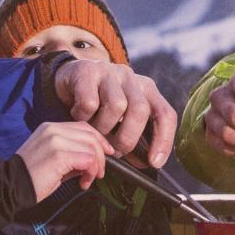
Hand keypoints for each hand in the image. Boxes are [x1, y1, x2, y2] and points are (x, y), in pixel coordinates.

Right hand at [16, 121, 109, 202]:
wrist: (11, 186)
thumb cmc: (32, 177)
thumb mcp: (53, 158)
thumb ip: (73, 154)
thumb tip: (93, 159)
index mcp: (51, 127)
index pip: (84, 127)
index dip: (99, 140)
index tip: (106, 154)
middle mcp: (53, 129)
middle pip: (91, 135)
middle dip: (101, 155)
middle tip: (98, 173)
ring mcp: (56, 140)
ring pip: (92, 147)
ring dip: (96, 166)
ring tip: (88, 179)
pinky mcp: (59, 154)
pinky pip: (88, 159)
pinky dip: (91, 172)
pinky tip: (83, 182)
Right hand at [54, 59, 176, 165]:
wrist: (69, 77)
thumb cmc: (99, 104)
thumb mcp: (120, 119)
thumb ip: (133, 139)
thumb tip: (146, 162)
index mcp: (146, 89)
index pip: (165, 114)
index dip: (164, 140)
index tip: (155, 162)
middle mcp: (131, 77)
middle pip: (140, 110)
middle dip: (128, 138)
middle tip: (115, 152)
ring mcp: (110, 72)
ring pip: (116, 106)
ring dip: (103, 128)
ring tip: (94, 132)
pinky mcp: (87, 72)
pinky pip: (89, 103)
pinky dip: (84, 117)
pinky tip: (79, 117)